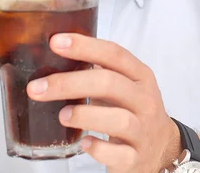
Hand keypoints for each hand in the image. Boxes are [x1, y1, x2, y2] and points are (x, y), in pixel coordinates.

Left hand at [27, 34, 181, 171]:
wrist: (162, 147)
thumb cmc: (132, 108)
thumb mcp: (123, 84)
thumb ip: (97, 70)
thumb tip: (53, 57)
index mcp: (139, 75)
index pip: (113, 53)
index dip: (84, 46)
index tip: (55, 42)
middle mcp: (144, 99)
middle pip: (109, 83)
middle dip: (69, 83)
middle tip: (37, 87)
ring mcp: (143, 130)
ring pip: (118, 119)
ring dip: (85, 115)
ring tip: (62, 115)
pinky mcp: (137, 158)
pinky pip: (118, 154)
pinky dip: (99, 149)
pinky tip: (84, 143)